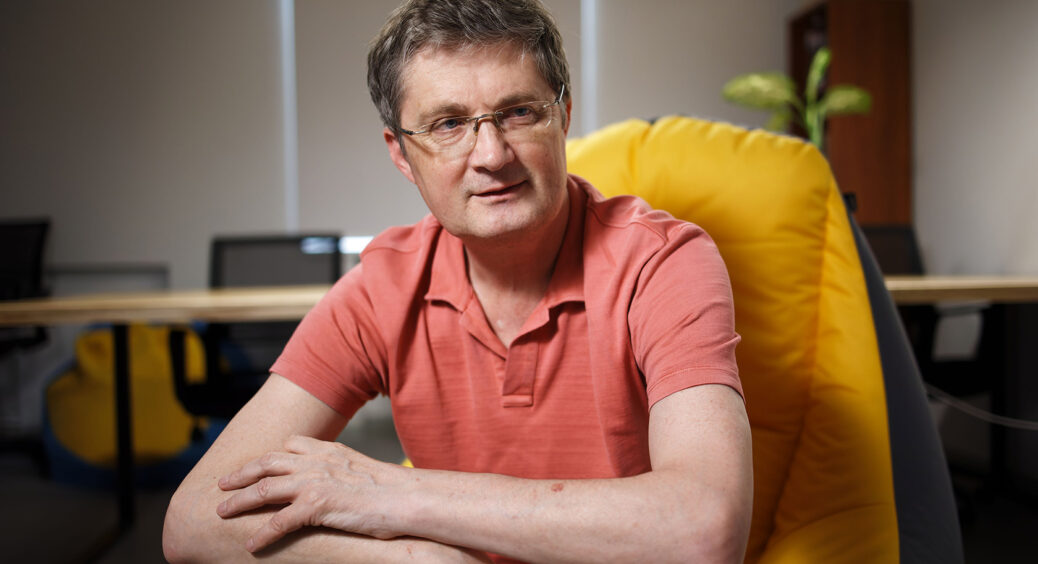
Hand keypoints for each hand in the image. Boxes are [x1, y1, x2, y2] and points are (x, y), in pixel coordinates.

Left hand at [216, 435, 403, 551]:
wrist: (408, 498)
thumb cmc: (393, 490)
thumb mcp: (362, 469)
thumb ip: (342, 469)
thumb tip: (336, 482)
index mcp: (330, 450)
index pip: (290, 445)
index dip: (269, 455)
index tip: (256, 465)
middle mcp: (318, 461)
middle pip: (267, 463)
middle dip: (241, 474)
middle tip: (223, 485)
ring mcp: (315, 482)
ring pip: (264, 489)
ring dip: (239, 502)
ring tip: (221, 513)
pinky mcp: (317, 505)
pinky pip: (279, 521)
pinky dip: (262, 534)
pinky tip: (251, 545)